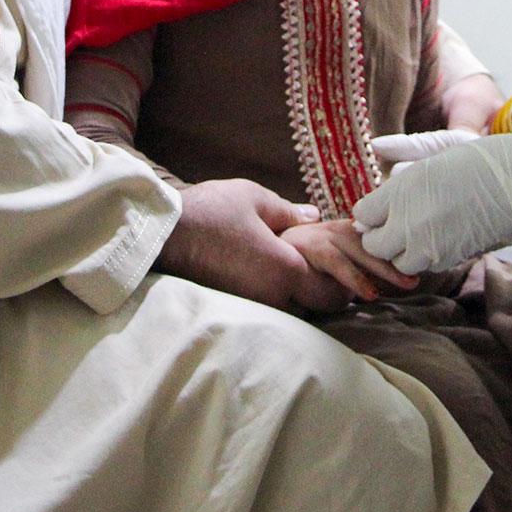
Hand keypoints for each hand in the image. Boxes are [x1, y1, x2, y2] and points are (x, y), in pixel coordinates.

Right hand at [154, 178, 347, 309]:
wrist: (164, 235)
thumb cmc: (211, 211)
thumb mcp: (255, 199)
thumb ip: (290, 211)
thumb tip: (314, 216)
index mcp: (286, 269)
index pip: (333, 291)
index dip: (346, 283)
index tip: (348, 272)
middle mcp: (273, 296)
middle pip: (317, 309)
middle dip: (329, 295)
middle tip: (330, 276)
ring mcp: (253, 306)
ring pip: (295, 313)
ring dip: (304, 300)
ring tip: (304, 277)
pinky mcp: (236, 308)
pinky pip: (271, 310)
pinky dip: (281, 299)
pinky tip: (275, 281)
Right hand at [280, 219, 420, 307]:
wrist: (262, 246)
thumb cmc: (302, 259)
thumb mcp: (335, 263)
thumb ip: (358, 269)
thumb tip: (388, 283)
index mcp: (350, 231)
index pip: (382, 238)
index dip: (403, 250)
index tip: (427, 261)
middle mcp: (341, 229)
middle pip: (378, 244)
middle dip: (401, 260)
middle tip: (421, 275)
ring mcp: (326, 234)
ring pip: (363, 252)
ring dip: (386, 269)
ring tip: (407, 284)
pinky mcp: (311, 246)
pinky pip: (338, 264)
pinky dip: (356, 279)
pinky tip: (370, 294)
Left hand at [353, 126, 511, 274]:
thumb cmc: (471, 162)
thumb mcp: (423, 166)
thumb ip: (392, 191)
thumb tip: (365, 215)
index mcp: (398, 195)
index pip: (362, 216)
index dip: (370, 213)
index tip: (380, 207)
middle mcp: (409, 225)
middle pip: (374, 246)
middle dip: (380, 236)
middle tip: (393, 222)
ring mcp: (429, 246)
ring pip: (398, 261)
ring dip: (401, 249)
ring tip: (416, 229)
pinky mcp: (450, 258)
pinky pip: (425, 264)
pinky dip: (424, 254)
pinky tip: (437, 235)